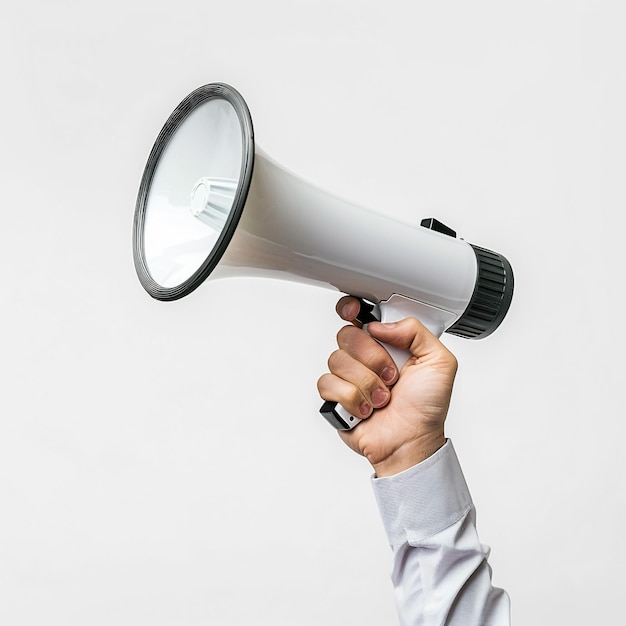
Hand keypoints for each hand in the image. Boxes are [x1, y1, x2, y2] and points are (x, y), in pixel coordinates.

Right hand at [317, 296, 457, 476]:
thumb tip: (380, 325)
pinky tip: (366, 408)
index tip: (357, 314)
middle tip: (390, 376)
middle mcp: (365, 356)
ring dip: (366, 383)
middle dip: (372, 358)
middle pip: (347, 335)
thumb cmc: (426, 407)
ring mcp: (349, 376)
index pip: (360, 313)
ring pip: (337, 360)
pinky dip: (352, 399)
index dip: (352, 309)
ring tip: (382, 397)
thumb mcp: (439, 361)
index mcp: (387, 342)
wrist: (411, 442)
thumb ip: (416, 330)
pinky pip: (328, 383)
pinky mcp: (335, 396)